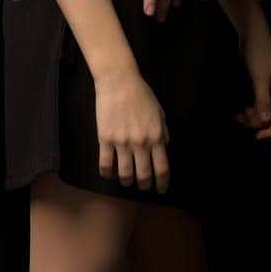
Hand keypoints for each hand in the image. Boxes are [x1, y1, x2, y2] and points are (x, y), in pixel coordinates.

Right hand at [95, 66, 171, 191]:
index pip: (162, 168)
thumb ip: (163, 132)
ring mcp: (122, 143)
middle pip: (143, 175)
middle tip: (143, 187)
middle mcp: (140, 143)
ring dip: (127, 181)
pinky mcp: (105, 139)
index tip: (161, 189)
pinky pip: (105, 164)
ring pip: (125, 173)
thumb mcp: (160, 113)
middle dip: (144, 185)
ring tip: (127, 181)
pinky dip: (107, 173)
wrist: (119, 82)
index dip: (162, 183)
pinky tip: (109, 174)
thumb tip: (165, 148)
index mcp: (156, 137)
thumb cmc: (141, 94)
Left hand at [234, 35, 270, 139]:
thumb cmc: (258, 53)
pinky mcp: (259, 88)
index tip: (256, 136)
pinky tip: (236, 111)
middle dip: (257, 123)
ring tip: (236, 114)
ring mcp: (269, 91)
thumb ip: (262, 100)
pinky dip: (247, 110)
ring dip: (250, 117)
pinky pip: (255, 105)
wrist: (252, 33)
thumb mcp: (259, 77)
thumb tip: (266, 122)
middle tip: (240, 118)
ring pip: (262, 113)